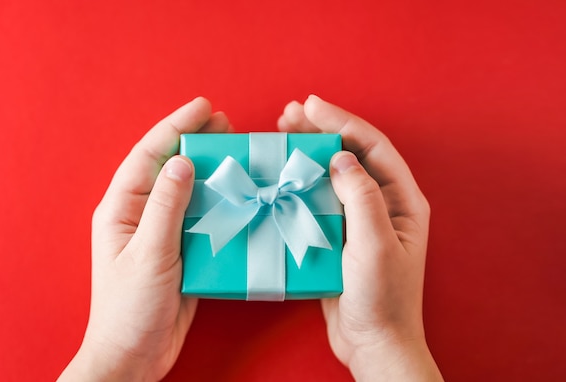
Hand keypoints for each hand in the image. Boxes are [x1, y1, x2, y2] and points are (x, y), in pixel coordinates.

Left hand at [59, 97, 230, 380]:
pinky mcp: (181, 250)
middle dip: (195, 141)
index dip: (176, 126)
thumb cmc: (130, 308)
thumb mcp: (149, 254)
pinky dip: (220, 202)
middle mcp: (141, 214)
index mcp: (122, 208)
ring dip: (212, 170)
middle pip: (170, 165)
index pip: (149, 155)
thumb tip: (181, 162)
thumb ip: (166, 206)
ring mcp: (162, 232)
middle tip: (226, 123)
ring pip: (189, 189)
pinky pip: (202, 217)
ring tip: (236, 150)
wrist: (134, 356)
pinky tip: (239, 194)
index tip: (203, 106)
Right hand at [278, 95, 442, 380]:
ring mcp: (358, 219)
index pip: (372, 147)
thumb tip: (340, 159)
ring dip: (306, 154)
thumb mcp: (375, 245)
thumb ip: (361, 198)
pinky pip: (317, 200)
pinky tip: (281, 175)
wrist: (372, 342)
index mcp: (401, 200)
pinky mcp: (337, 235)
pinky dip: (299, 184)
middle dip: (320, 131)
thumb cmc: (383, 298)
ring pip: (330, 175)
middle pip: (350, 155)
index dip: (342, 122)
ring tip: (280, 134)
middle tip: (288, 115)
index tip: (312, 105)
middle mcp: (382, 204)